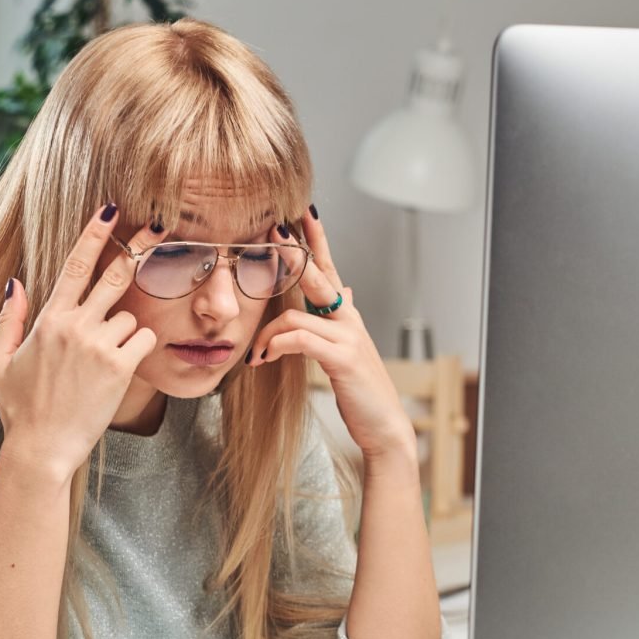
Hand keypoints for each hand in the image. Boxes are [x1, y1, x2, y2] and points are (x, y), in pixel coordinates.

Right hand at [0, 205, 163, 482]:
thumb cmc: (21, 405)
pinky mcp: (120, 365)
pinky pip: (143, 340)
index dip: (95, 234)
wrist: (42, 445)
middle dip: (138, 248)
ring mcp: (99, 344)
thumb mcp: (1, 359)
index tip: (111, 209)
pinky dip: (138, 348)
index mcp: (48, 318)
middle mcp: (75, 325)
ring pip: (131, 317)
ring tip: (102, 362)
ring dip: (125, 331)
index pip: (75, 264)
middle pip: (115, 275)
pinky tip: (120, 368)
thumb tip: (19, 281)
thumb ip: (10, 317)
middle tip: (159, 226)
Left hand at [248, 210, 415, 461]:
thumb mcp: (350, 348)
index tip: (303, 212)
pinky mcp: (342, 357)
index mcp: (347, 316)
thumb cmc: (363, 390)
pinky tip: (264, 359)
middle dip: (294, 252)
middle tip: (272, 229)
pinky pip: (300, 340)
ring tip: (255, 352)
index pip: (330, 269)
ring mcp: (348, 336)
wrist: (383, 425)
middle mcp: (349, 320)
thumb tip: (347, 290)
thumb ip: (344, 317)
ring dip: (268, 333)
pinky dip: (277, 346)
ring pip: (297, 314)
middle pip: (318, 276)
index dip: (317, 241)